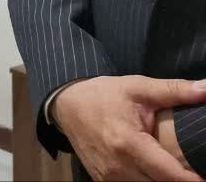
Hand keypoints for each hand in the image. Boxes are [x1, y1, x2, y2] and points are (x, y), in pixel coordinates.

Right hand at [53, 75, 205, 180]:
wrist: (66, 106)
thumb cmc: (103, 95)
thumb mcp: (138, 87)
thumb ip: (174, 90)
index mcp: (128, 143)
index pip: (169, 173)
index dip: (193, 180)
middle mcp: (118, 166)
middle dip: (180, 180)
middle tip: (196, 171)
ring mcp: (109, 177)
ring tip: (178, 172)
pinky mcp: (103, 181)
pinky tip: (155, 173)